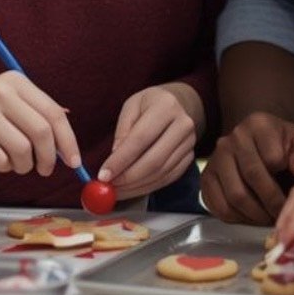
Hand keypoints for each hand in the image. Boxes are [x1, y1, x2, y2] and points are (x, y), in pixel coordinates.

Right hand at [0, 73, 81, 176]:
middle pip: (41, 132)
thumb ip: (35, 112)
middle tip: (44, 169)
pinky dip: (2, 167)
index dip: (68, 140)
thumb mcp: (6, 99)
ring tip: (14, 163)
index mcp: (15, 81)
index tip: (73, 161)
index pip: (53, 113)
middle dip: (49, 158)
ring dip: (23, 165)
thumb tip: (67, 137)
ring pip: (22, 150)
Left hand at [99, 85, 200, 199]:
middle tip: (109, 187)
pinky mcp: (189, 158)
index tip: (103, 174)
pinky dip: (148, 187)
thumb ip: (122, 130)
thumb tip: (115, 158)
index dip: (121, 159)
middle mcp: (183, 125)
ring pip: (161, 173)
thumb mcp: (131, 106)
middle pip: (154, 160)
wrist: (177, 104)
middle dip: (128, 178)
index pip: (140, 138)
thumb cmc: (149, 104)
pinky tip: (132, 189)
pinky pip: (168, 178)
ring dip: (136, 186)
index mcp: (166, 106)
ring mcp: (189, 143)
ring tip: (116, 190)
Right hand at [200, 112, 293, 223]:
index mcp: (259, 125)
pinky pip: (218, 206)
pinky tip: (252, 218)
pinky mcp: (207, 177)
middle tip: (283, 216)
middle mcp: (232, 138)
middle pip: (252, 177)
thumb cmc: (287, 149)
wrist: (263, 148)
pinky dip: (237, 219)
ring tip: (269, 219)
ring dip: (255, 215)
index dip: (287, 184)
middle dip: (271, 204)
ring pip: (234, 195)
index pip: (273, 158)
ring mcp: (216, 157)